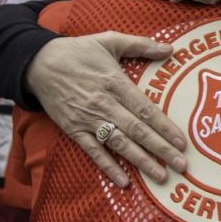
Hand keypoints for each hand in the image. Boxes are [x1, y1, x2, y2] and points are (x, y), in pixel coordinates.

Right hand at [25, 32, 185, 187]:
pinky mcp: (74, 130)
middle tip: (181, 165)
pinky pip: (94, 152)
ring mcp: (89, 120)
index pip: (145, 109)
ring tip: (161, 176)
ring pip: (119, 144)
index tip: (182, 141)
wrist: (39, 64)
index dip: (164, 127)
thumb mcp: (110, 40)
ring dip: (141, 161)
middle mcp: (104, 104)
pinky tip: (124, 182)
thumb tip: (170, 48)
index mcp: (116, 83)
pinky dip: (109, 167)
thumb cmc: (78, 51)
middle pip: (137, 131)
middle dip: (161, 149)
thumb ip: (141, 44)